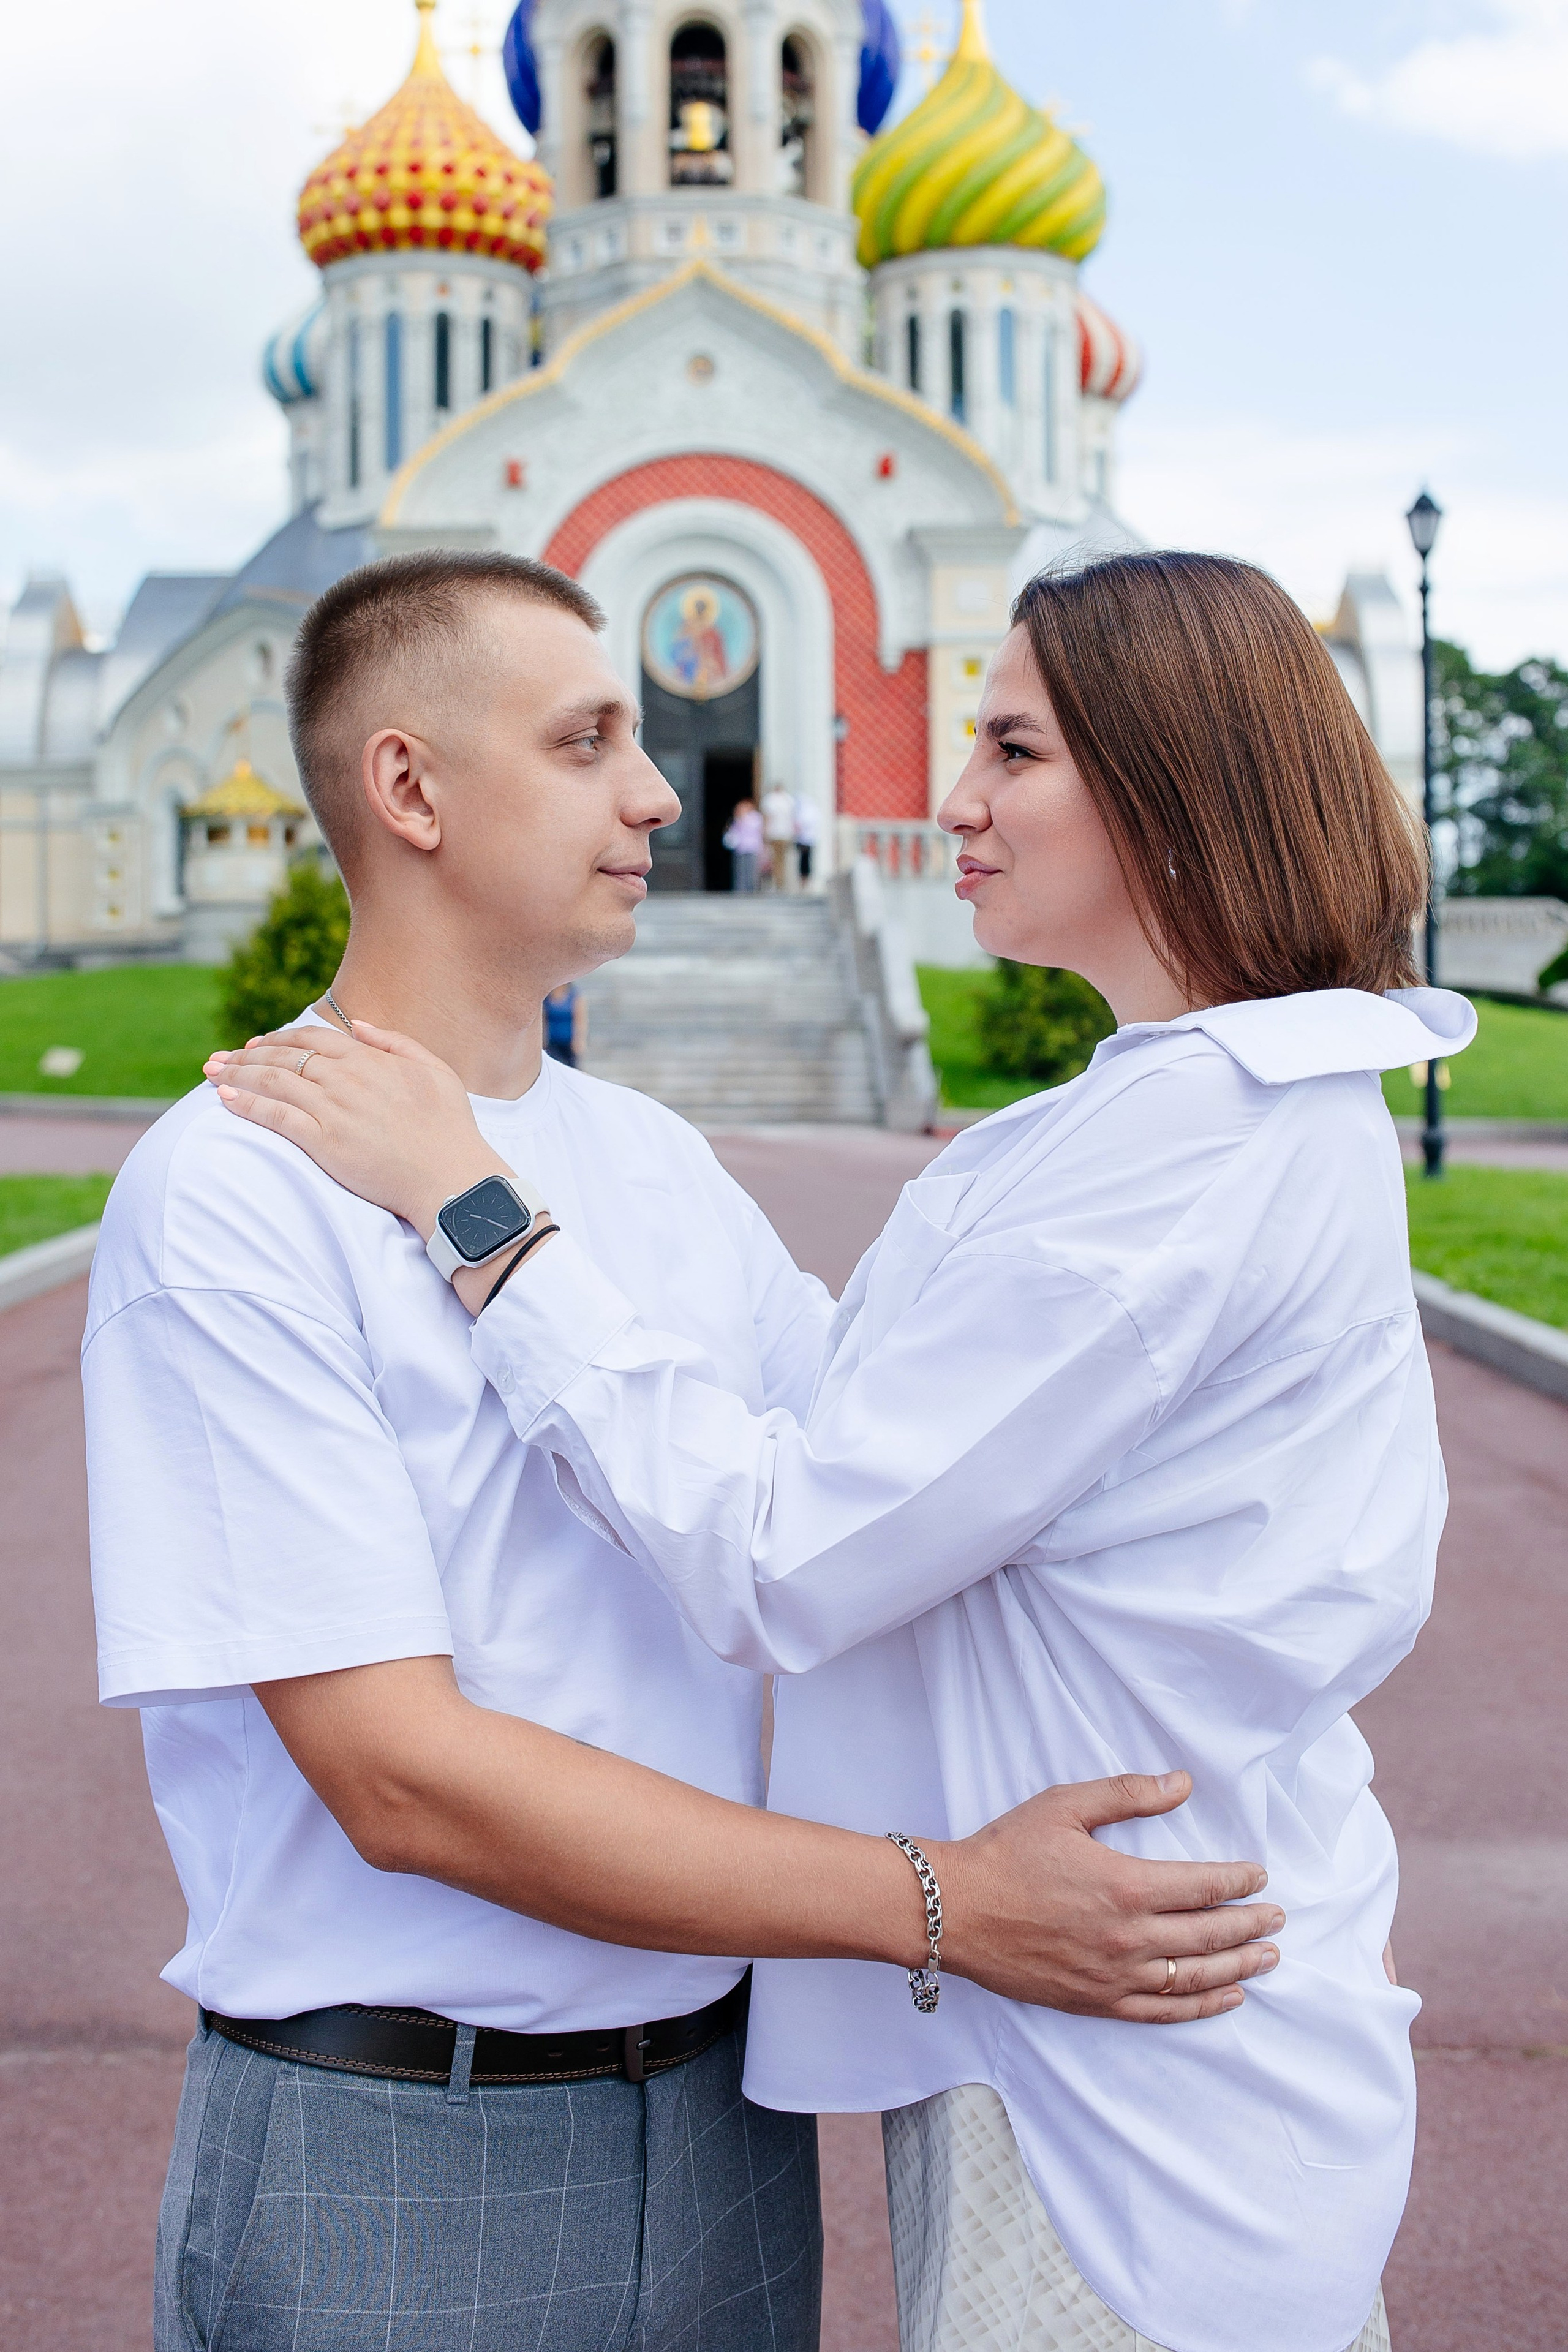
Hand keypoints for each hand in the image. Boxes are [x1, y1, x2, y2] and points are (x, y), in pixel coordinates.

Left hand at [204, 1022, 506, 1238]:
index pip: (310, 1038)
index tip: (255, 1044)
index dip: (278, 1039)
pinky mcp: (324, 1142)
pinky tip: (225, 1098)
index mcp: (369, 1060)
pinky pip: (276, 1117)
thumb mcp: (434, 1069)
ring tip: (211, 1073)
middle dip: (245, 1054)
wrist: (450, 1177)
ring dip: (237, 1074)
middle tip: (218, 1058)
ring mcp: (333, 1110)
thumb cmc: (449, 1128)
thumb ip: (394, 1042)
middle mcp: (346, 1079)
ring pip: (273, 1082)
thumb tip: (357, 1025)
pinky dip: (247, 1104)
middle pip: (283, 1057)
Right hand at [928, 1770, 1283, 2021]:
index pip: (1203, 1887)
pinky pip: (1163, 2011)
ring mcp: (1114, 1976)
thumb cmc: (1006, 1853)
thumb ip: (1128, 1794)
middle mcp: (1129, 1937)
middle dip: (1250, 1925)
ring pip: (1195, 1977)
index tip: (1259, 1876)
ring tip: (1267, 1956)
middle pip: (1209, 1935)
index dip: (1238, 1881)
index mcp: (1126, 1886)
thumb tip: (1182, 1783)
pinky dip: (1203, 2005)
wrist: (955, 1910)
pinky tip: (1229, 1997)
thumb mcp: (1065, 1805)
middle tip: (1277, 1917)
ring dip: (1239, 1967)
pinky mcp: (1097, 2001)